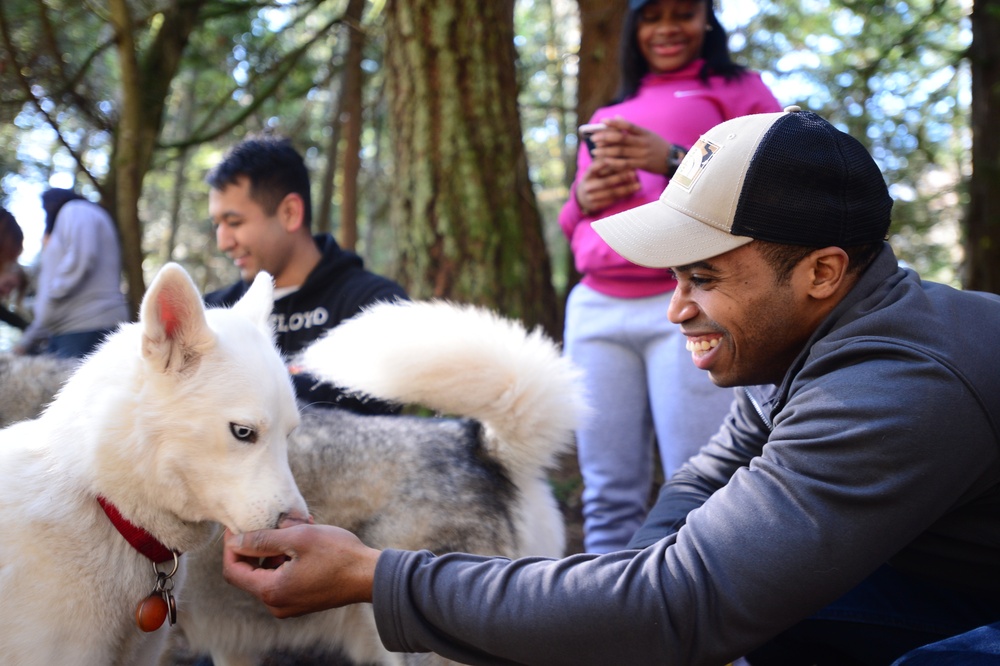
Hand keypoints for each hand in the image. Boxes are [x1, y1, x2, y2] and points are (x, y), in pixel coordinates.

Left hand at [221, 524, 381, 617]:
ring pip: (269, 572)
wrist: (371, 576)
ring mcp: (290, 604)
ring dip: (276, 548)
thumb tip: (235, 541)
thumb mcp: (299, 538)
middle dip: (259, 544)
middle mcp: (276, 603)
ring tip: (296, 525)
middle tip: (273, 521)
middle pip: (251, 572)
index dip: (232, 546)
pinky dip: (288, 557)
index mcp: (272, 591)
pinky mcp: (302, 599)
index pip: (234, 570)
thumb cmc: (338, 554)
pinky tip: (304, 538)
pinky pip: (284, 577)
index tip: (238, 525)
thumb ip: (263, 540)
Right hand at [576, 157, 639, 214]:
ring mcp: (592, 197)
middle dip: (621, 177)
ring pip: (612, 193)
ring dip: (626, 189)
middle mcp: (588, 186)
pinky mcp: (597, 206)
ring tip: (638, 185)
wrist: (583, 198)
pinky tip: (633, 192)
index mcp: (587, 175)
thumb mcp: (595, 170)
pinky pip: (613, 200)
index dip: (607, 164)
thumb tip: (614, 147)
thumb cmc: (594, 179)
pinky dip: (624, 196)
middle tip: (634, 173)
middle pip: (606, 182)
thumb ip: (603, 160)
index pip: (596, 168)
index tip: (621, 160)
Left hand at [591, 116, 671, 175]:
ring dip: (606, 151)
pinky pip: (626, 164)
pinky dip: (614, 162)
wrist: (672, 160)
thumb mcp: (647, 134)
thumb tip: (617, 116)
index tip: (603, 121)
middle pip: (621, 138)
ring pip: (621, 151)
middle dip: (606, 138)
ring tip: (595, 151)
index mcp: (644, 132)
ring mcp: (642, 154)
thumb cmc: (657, 146)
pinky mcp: (642, 165)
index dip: (615, 123)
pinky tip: (605, 161)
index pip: (628, 125)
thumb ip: (631, 128)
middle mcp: (643, 142)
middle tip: (593, 138)